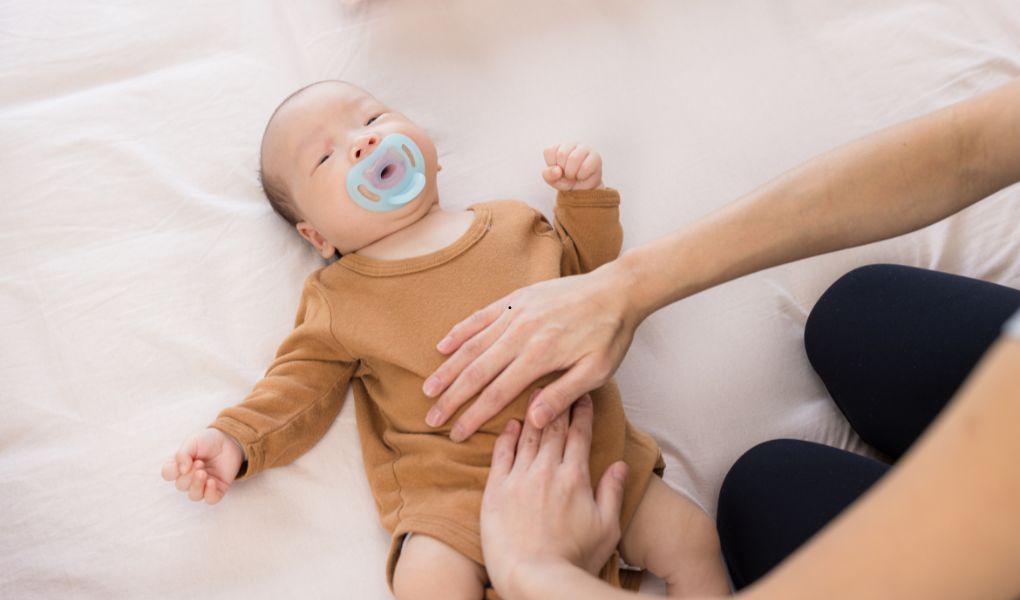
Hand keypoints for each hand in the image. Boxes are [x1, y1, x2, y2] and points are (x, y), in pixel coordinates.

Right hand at [161, 428, 243, 504]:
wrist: (230, 440)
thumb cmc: (208, 441)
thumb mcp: (193, 441)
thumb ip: (183, 454)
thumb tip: (181, 470)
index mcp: (180, 465)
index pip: (167, 475)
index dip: (172, 471)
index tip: (185, 460)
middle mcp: (189, 477)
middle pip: (181, 486)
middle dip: (189, 475)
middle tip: (200, 463)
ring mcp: (203, 484)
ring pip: (194, 496)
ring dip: (197, 485)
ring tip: (203, 473)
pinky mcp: (217, 489)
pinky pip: (210, 499)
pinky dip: (209, 493)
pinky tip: (212, 481)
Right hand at [423, 260, 639, 440]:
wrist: (616, 289)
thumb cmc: (609, 334)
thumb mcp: (597, 371)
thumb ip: (563, 395)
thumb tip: (531, 420)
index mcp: (540, 356)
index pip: (498, 393)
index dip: (473, 416)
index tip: (456, 433)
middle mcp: (521, 334)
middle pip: (477, 371)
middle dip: (452, 397)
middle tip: (432, 418)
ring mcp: (516, 313)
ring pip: (472, 345)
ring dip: (448, 369)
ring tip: (429, 389)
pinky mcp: (516, 299)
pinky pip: (480, 317)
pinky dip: (459, 332)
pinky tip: (442, 347)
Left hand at [481, 394, 627, 596]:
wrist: (534, 577)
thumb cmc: (574, 559)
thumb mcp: (608, 528)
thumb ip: (613, 492)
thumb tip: (621, 465)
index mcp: (576, 477)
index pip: (580, 435)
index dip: (582, 412)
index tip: (583, 395)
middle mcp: (547, 471)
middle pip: (553, 427)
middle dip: (557, 403)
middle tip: (557, 383)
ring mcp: (520, 478)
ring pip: (528, 435)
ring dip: (532, 412)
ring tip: (535, 392)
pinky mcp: (497, 490)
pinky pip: (501, 454)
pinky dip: (507, 436)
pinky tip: (511, 424)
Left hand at [542, 143, 603, 190]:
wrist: (583, 190)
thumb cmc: (567, 181)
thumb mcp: (553, 180)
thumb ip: (548, 175)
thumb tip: (557, 170)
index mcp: (558, 147)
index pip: (549, 151)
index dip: (552, 165)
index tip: (558, 171)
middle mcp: (571, 145)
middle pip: (562, 153)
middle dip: (563, 170)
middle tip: (568, 174)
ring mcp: (584, 149)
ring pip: (574, 158)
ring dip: (572, 173)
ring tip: (575, 176)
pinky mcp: (595, 156)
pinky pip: (585, 167)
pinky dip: (581, 176)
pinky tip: (583, 176)